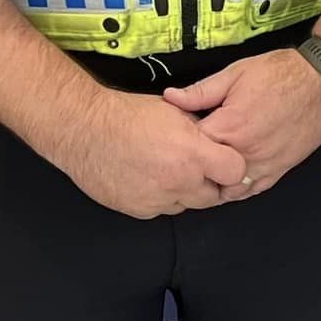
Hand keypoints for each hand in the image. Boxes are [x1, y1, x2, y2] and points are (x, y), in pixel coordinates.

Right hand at [44, 90, 248, 219]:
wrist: (84, 129)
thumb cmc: (128, 115)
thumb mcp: (176, 111)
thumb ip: (202, 131)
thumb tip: (217, 141)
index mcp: (194, 153)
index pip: (235, 172)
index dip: (233, 166)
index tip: (227, 161)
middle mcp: (179, 180)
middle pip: (214, 195)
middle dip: (211, 183)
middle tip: (199, 168)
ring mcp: (158, 199)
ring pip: (187, 205)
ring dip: (185, 192)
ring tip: (169, 170)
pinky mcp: (138, 209)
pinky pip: (161, 209)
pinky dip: (161, 198)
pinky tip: (150, 178)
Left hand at [163, 50, 320, 199]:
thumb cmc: (281, 74)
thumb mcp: (236, 74)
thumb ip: (201, 91)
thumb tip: (170, 97)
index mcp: (229, 127)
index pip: (191, 147)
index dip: (180, 142)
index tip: (176, 137)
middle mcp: (245, 151)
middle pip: (207, 173)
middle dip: (196, 166)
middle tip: (188, 158)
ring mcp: (264, 163)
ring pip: (229, 189)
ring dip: (217, 182)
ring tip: (209, 171)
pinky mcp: (280, 168)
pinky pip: (253, 189)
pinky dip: (239, 188)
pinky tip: (232, 179)